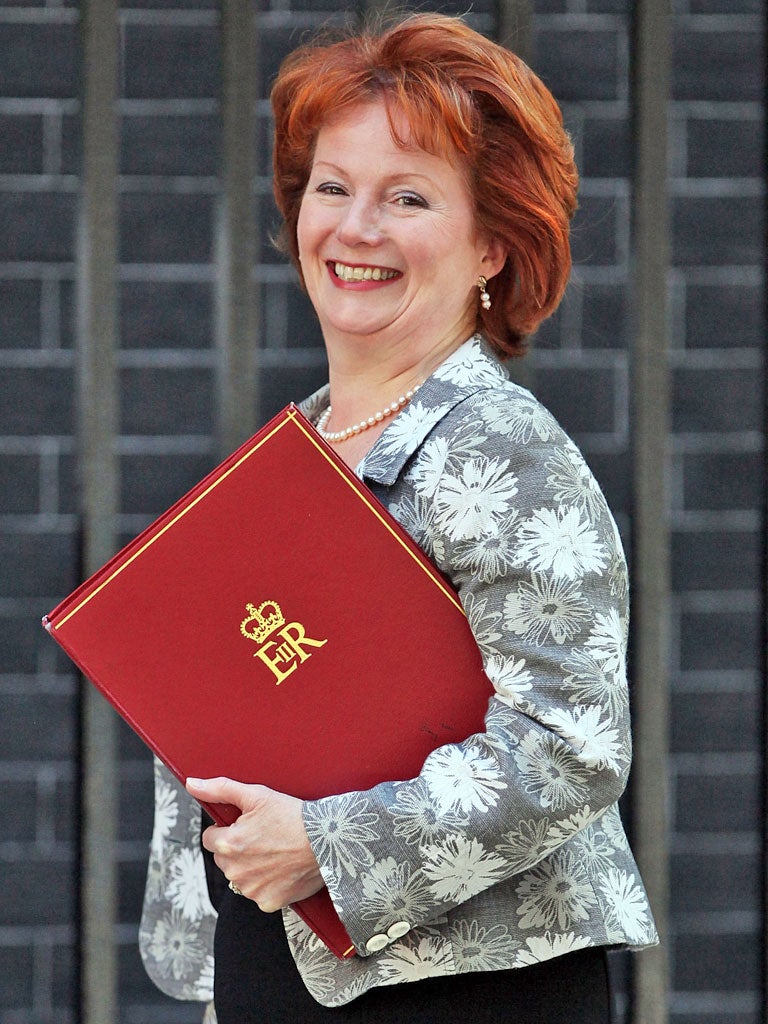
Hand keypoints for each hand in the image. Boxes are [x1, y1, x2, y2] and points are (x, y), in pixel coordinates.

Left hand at [185, 776, 324, 911]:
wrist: (326, 839)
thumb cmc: (292, 815)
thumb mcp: (256, 795)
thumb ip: (220, 789)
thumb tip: (192, 784)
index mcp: (229, 844)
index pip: (209, 839)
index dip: (226, 829)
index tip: (245, 825)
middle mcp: (235, 871)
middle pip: (223, 859)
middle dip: (237, 849)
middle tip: (262, 837)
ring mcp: (252, 889)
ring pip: (240, 876)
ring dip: (250, 867)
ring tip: (274, 851)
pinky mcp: (268, 902)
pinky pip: (259, 893)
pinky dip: (267, 883)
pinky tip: (282, 868)